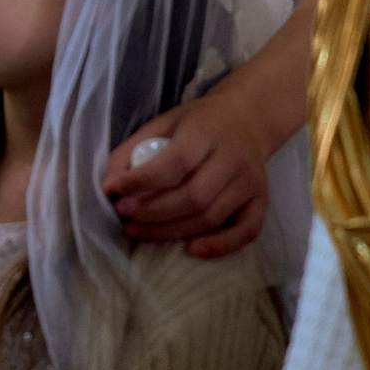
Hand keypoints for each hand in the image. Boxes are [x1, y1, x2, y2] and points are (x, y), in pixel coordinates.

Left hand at [101, 91, 270, 259]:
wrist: (247, 119)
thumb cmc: (198, 123)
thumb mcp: (163, 123)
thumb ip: (133, 149)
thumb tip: (108, 186)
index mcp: (206, 132)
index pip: (175, 163)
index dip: (142, 181)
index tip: (114, 191)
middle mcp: (233, 159)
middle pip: (193, 196)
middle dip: (152, 212)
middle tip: (124, 216)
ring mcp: (250, 182)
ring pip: (211, 217)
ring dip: (171, 231)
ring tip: (139, 231)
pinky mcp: (261, 200)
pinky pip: (246, 231)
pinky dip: (220, 246)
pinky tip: (190, 250)